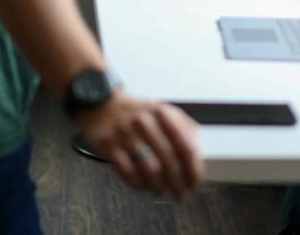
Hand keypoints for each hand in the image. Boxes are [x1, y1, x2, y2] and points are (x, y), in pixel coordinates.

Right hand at [78, 92, 204, 198]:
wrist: (101, 104)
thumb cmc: (137, 113)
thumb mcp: (163, 111)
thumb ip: (184, 128)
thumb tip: (199, 154)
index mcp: (163, 113)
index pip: (186, 147)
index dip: (193, 170)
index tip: (195, 183)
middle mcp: (144, 122)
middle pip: (169, 162)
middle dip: (177, 184)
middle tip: (180, 195)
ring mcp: (125, 134)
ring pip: (148, 170)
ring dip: (158, 186)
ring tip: (161, 192)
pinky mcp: (108, 145)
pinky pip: (127, 173)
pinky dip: (138, 184)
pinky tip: (143, 186)